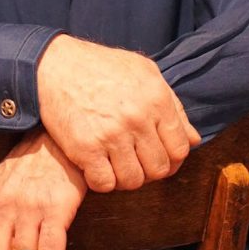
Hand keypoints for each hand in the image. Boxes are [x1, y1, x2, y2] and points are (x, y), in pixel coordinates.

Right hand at [37, 35, 199, 193]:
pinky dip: (101, 181)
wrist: (54, 65)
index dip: (172, 160)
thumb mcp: (144, 73)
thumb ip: (173, 106)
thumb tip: (194, 139)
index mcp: (156, 99)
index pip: (180, 148)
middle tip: (135, 163)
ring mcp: (111, 135)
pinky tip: (96, 167)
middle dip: (149, 171)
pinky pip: (104, 183)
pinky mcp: (85, 148)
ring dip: (125, 178)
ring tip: (116, 165)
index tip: (158, 158)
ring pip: (133, 180)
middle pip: (159, 169)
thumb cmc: (100, 67)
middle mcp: (137, 118)